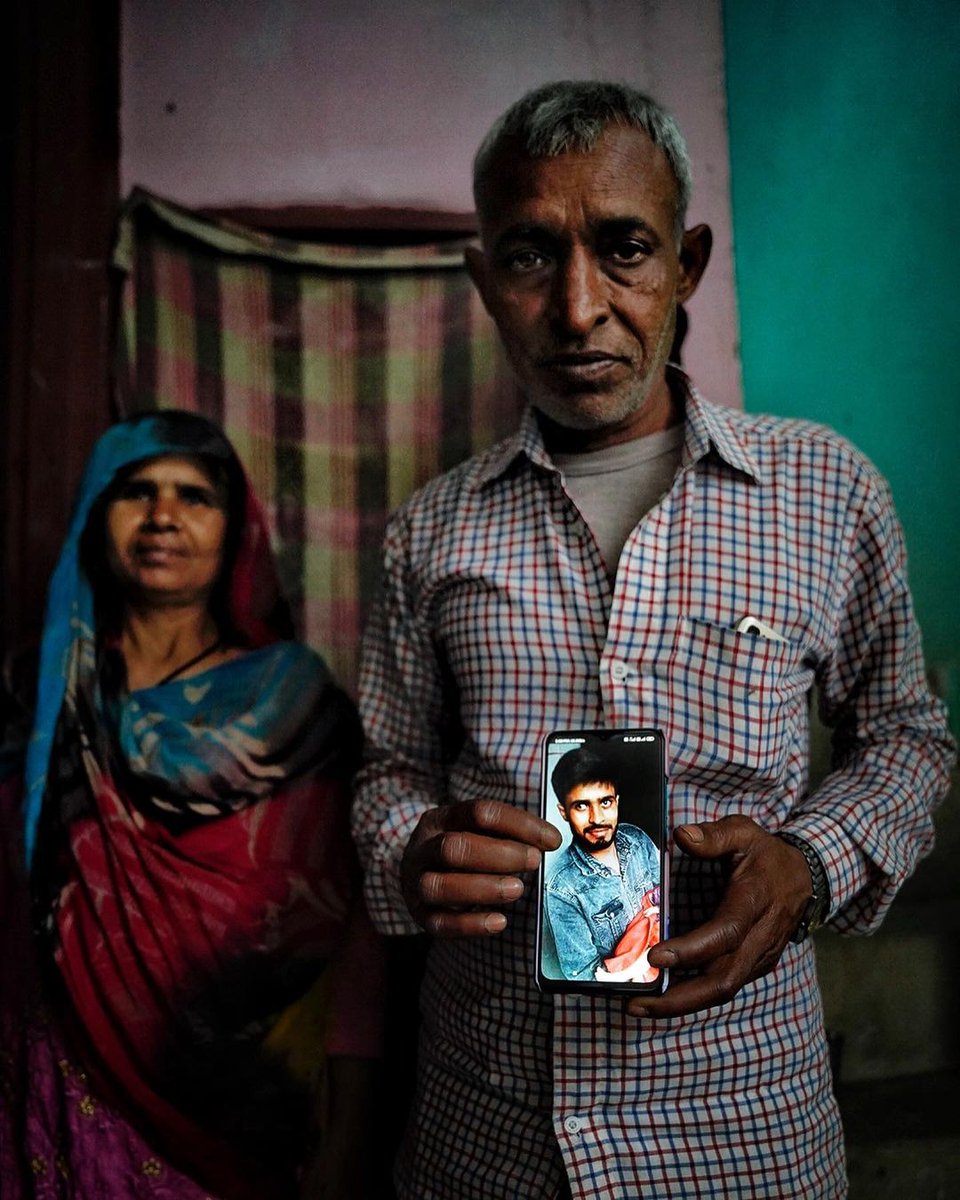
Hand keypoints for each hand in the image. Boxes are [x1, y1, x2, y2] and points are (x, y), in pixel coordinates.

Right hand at [401, 800, 560, 936]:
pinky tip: (500, 922)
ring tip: (518, 889)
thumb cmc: (461, 849)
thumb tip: (551, 840)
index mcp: (440, 818)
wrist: (417, 872)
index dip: (519, 824)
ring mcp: (415, 882)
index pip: (479, 812)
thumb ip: (506, 832)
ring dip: (483, 888)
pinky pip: (440, 923)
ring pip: (439, 886)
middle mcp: (422, 848)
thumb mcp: (474, 830)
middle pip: (453, 847)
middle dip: (499, 855)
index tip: (552, 839)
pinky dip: (471, 925)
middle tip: (534, 861)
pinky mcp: (419, 915)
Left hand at [626, 814, 812, 1018]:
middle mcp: (760, 936)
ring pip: (723, 989)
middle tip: (635, 1002)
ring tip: (639, 1006)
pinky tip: (663, 996)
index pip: (725, 933)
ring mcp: (760, 956)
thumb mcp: (744, 832)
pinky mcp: (756, 965)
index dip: (691, 950)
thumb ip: (714, 835)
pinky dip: (694, 996)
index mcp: (755, 901)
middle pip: (723, 979)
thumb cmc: (767, 855)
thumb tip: (682, 836)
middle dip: (679, 997)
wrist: (805, 877)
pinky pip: (725, 986)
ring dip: (681, 1004)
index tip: (655, 958)